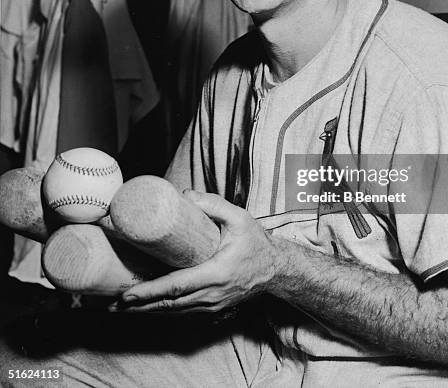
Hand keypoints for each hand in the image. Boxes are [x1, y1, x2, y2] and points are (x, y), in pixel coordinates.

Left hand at [112, 190, 277, 312]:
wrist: (276, 268)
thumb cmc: (256, 242)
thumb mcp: (239, 218)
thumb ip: (213, 205)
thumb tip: (184, 195)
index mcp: (217, 274)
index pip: (176, 287)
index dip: (149, 292)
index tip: (127, 294)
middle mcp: (212, 295)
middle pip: (170, 305)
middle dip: (140, 306)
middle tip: (112, 304)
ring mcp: (213, 305)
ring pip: (174, 312)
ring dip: (148, 311)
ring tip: (122, 307)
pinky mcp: (213, 307)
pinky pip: (183, 312)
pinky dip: (163, 311)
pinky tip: (148, 307)